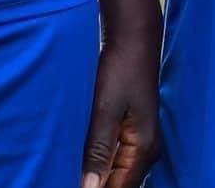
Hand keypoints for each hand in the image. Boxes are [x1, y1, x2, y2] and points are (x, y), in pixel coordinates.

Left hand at [80, 33, 159, 187]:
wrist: (134, 40)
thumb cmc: (121, 70)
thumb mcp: (106, 110)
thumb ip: (99, 151)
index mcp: (144, 149)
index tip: (71, 186)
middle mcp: (148, 152)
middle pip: (120, 186)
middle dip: (95, 187)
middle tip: (66, 179)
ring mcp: (142, 144)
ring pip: (118, 176)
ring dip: (97, 179)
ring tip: (72, 175)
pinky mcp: (133, 135)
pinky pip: (118, 163)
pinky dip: (101, 167)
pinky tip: (82, 164)